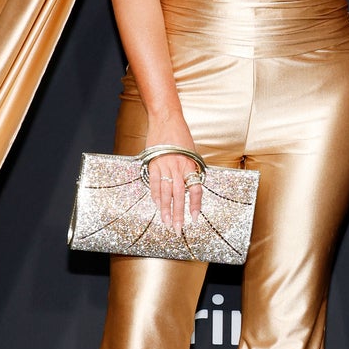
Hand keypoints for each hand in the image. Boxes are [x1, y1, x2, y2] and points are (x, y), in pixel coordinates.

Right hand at [145, 116, 202, 235]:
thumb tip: (190, 186)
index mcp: (191, 165)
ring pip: (165, 193)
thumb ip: (190, 169)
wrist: (166, 119)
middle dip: (179, 214)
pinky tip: (157, 206)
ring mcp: (165, 165)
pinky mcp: (153, 163)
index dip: (195, 205)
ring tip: (166, 223)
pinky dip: (155, 196)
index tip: (194, 219)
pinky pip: (154, 183)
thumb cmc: (180, 135)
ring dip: (165, 210)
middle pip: (180, 195)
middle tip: (178, 229)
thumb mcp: (191, 152)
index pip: (195, 190)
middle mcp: (179, 166)